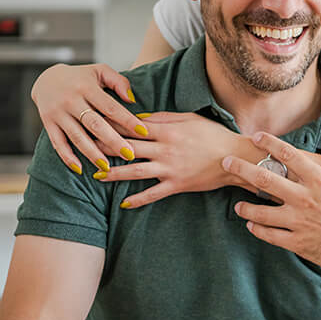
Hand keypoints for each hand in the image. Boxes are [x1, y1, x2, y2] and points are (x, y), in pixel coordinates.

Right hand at [31, 63, 148, 173]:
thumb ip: (118, 82)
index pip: (110, 106)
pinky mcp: (48, 123)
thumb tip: (132, 100)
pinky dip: (67, 157)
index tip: (144, 132)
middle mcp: (71, 100)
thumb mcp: (100, 71)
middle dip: (113, 141)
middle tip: (129, 155)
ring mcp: (58, 113)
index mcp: (87, 87)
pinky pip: (57, 142)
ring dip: (92, 153)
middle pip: (95, 124)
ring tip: (107, 167)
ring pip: (77, 136)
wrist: (46, 78)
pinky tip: (80, 169)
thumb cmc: (81, 77)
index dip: (127, 120)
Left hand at [92, 112, 245, 207]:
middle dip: (104, 148)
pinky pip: (153, 194)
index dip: (112, 125)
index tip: (95, 123)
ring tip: (96, 176)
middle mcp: (165, 149)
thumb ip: (163, 117)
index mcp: (167, 130)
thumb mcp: (189, 118)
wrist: (235, 157)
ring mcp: (170, 168)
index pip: (133, 126)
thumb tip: (138, 117)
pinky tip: (124, 203)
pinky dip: (138, 199)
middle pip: (128, 147)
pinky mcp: (177, 185)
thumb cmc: (214, 135)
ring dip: (114, 174)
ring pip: (135, 171)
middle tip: (85, 148)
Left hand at [222, 132, 320, 277]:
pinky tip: (252, 226)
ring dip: (245, 207)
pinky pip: (270, 235)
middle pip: (264, 179)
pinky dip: (258, 230)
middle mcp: (305, 199)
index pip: (288, 156)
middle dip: (242, 168)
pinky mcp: (298, 243)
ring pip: (261, 212)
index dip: (269, 143)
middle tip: (227, 162)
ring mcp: (299, 222)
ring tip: (237, 205)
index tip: (256, 136)